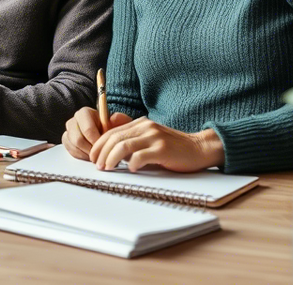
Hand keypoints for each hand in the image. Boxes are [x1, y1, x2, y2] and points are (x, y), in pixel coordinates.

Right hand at [62, 107, 132, 159]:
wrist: (104, 132)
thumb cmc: (111, 127)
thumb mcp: (119, 122)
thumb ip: (120, 119)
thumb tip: (114, 118)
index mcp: (85, 112)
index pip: (87, 129)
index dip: (96, 141)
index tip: (104, 147)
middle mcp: (74, 120)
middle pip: (78, 139)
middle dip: (91, 149)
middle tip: (100, 154)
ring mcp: (68, 131)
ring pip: (74, 146)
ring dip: (86, 153)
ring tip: (97, 154)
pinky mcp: (66, 140)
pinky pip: (71, 151)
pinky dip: (81, 156)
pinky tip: (90, 155)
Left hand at [90, 119, 223, 172]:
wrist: (199, 148)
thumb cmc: (174, 148)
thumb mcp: (151, 139)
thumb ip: (134, 142)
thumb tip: (112, 155)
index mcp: (141, 123)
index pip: (112, 131)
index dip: (99, 145)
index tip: (93, 157)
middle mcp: (146, 127)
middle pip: (115, 138)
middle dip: (101, 152)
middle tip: (97, 165)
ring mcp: (154, 137)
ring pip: (123, 145)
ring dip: (111, 158)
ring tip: (107, 168)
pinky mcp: (162, 150)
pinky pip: (141, 156)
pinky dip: (132, 163)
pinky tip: (130, 169)